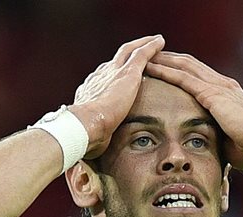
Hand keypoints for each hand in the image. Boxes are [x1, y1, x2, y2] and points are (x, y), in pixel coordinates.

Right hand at [68, 35, 164, 158]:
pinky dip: (150, 46)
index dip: (112, 75)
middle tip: (137, 51)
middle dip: (127, 55)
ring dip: (141, 45)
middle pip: (116, 60)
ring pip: (129, 52)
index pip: (103, 79)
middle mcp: (101, 77)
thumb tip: (92, 149)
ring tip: (154, 41)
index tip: (118, 74)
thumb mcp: (90, 134)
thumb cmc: (84, 136)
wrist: (83, 126)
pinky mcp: (126, 73)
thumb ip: (95, 135)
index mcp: (91, 91)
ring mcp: (113, 72)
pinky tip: (160, 41)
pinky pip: (141, 53)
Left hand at [145, 51, 242, 169]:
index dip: (183, 70)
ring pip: (184, 66)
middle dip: (170, 59)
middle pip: (190, 65)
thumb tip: (214, 151)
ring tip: (145, 57)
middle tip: (150, 56)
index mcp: (228, 93)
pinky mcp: (211, 93)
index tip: (167, 68)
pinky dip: (166, 70)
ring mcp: (217, 86)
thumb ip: (220, 138)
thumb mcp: (232, 139)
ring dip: (164, 60)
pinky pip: (183, 77)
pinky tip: (151, 66)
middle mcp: (222, 84)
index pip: (201, 75)